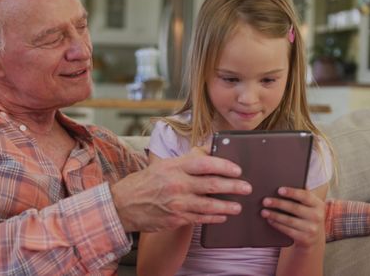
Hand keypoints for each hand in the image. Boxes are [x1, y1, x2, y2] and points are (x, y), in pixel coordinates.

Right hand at [111, 147, 251, 232]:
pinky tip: (222, 216)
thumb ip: (187, 158)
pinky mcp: (176, 219)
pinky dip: (214, 217)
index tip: (237, 170)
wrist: (123, 205)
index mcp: (175, 167)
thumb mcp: (164, 164)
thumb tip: (209, 149)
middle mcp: (177, 184)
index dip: (225, 166)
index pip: (205, 164)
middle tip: (246, 187)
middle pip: (212, 185)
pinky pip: (201, 218)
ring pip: (209, 205)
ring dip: (227, 206)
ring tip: (238, 206)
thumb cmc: (145, 182)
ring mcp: (177, 203)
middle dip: (233, 187)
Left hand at [261, 187, 325, 248]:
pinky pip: (288, 230)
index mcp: (318, 204)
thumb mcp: (310, 206)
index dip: (292, 192)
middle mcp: (317, 216)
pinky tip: (269, 220)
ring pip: (289, 220)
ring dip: (274, 215)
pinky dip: (277, 225)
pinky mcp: (305, 239)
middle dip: (278, 204)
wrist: (314, 238)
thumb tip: (290, 179)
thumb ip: (303, 195)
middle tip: (265, 201)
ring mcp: (312, 229)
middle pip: (294, 208)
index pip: (305, 196)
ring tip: (263, 211)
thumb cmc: (307, 216)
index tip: (279, 190)